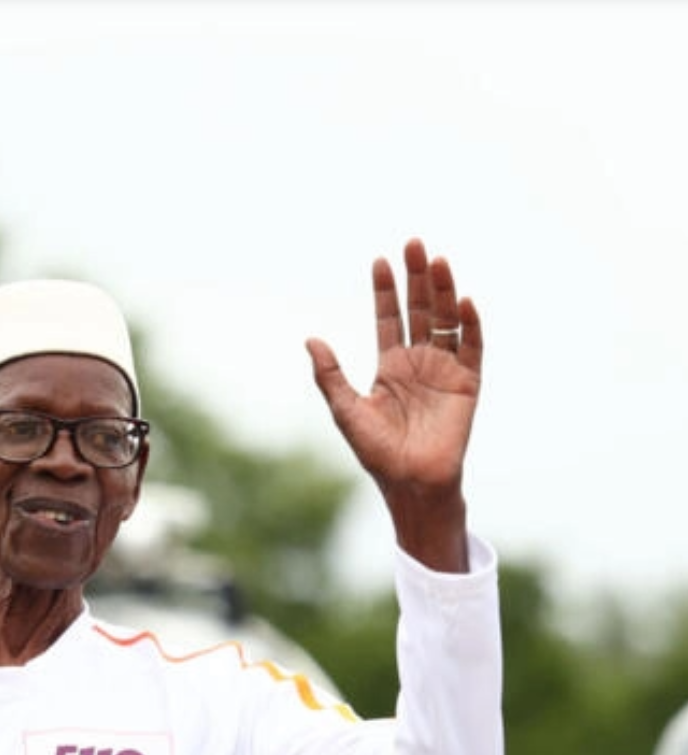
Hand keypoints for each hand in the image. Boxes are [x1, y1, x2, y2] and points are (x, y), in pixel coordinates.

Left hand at [306, 238, 482, 570]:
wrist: (409, 482)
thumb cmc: (376, 452)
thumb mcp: (346, 410)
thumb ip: (329, 375)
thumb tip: (310, 339)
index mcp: (391, 367)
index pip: (389, 318)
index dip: (386, 291)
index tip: (380, 261)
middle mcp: (419, 363)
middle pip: (421, 310)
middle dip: (417, 279)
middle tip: (414, 244)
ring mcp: (445, 371)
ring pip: (447, 322)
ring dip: (444, 292)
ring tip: (438, 261)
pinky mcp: (467, 386)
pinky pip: (472, 350)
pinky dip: (470, 326)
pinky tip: (463, 302)